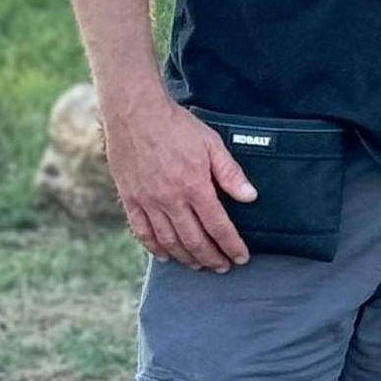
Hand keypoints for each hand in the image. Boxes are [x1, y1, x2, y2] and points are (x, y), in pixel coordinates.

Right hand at [101, 91, 256, 271]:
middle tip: (223, 267)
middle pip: (195, 241)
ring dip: (187, 258)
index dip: (231, 245)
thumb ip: (230, 173)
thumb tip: (250, 197)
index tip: (241, 257)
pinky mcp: (130, 199)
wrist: (135, 113)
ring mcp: (148, 202)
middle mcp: (171, 200)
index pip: (218, 226)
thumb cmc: (176, 126)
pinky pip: (142, 232)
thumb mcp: (211, 144)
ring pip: (170, 242)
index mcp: (195, 187)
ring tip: (199, 266)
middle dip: (212, 258)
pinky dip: (155, 248)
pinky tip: (166, 255)